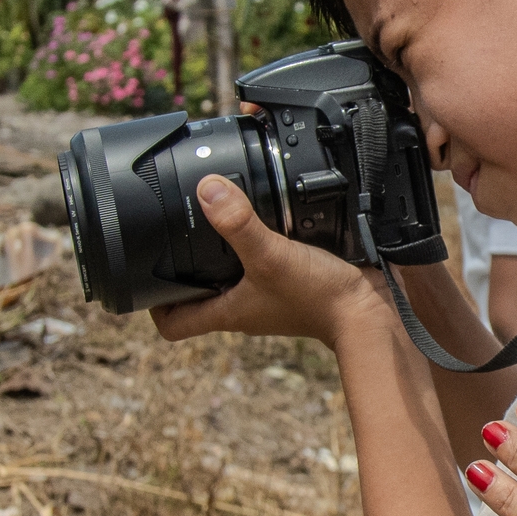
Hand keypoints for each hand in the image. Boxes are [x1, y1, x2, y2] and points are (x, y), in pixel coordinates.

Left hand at [151, 175, 391, 346]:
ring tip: (213, 214)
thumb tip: (206, 190)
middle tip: (176, 230)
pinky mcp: (290, 280)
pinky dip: (255, 241)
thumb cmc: (318, 299)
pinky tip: (261, 216)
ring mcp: (266, 295)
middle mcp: (242, 306)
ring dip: (220, 249)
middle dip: (184, 265)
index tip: (148, 273)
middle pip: (197, 293)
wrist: (369, 311)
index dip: (153, 304)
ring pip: (229, 275)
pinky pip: (261, 262)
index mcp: (226, 311)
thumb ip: (238, 224)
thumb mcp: (270, 255)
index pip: (173, 325)